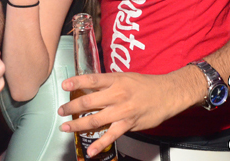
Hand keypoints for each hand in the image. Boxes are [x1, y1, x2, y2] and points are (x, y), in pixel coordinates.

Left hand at [57, 71, 189, 157]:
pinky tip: (91, 151)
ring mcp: (123, 111)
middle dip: (72, 107)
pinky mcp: (129, 124)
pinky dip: (100, 144)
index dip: (77, 82)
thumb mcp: (125, 77)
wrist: (168, 94)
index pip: (92, 79)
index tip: (64, 85)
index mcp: (116, 80)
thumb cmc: (145, 85)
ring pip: (96, 119)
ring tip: (67, 127)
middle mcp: (118, 95)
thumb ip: (107, 83)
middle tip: (61, 110)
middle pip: (89, 102)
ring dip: (79, 125)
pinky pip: (112, 136)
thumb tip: (89, 87)